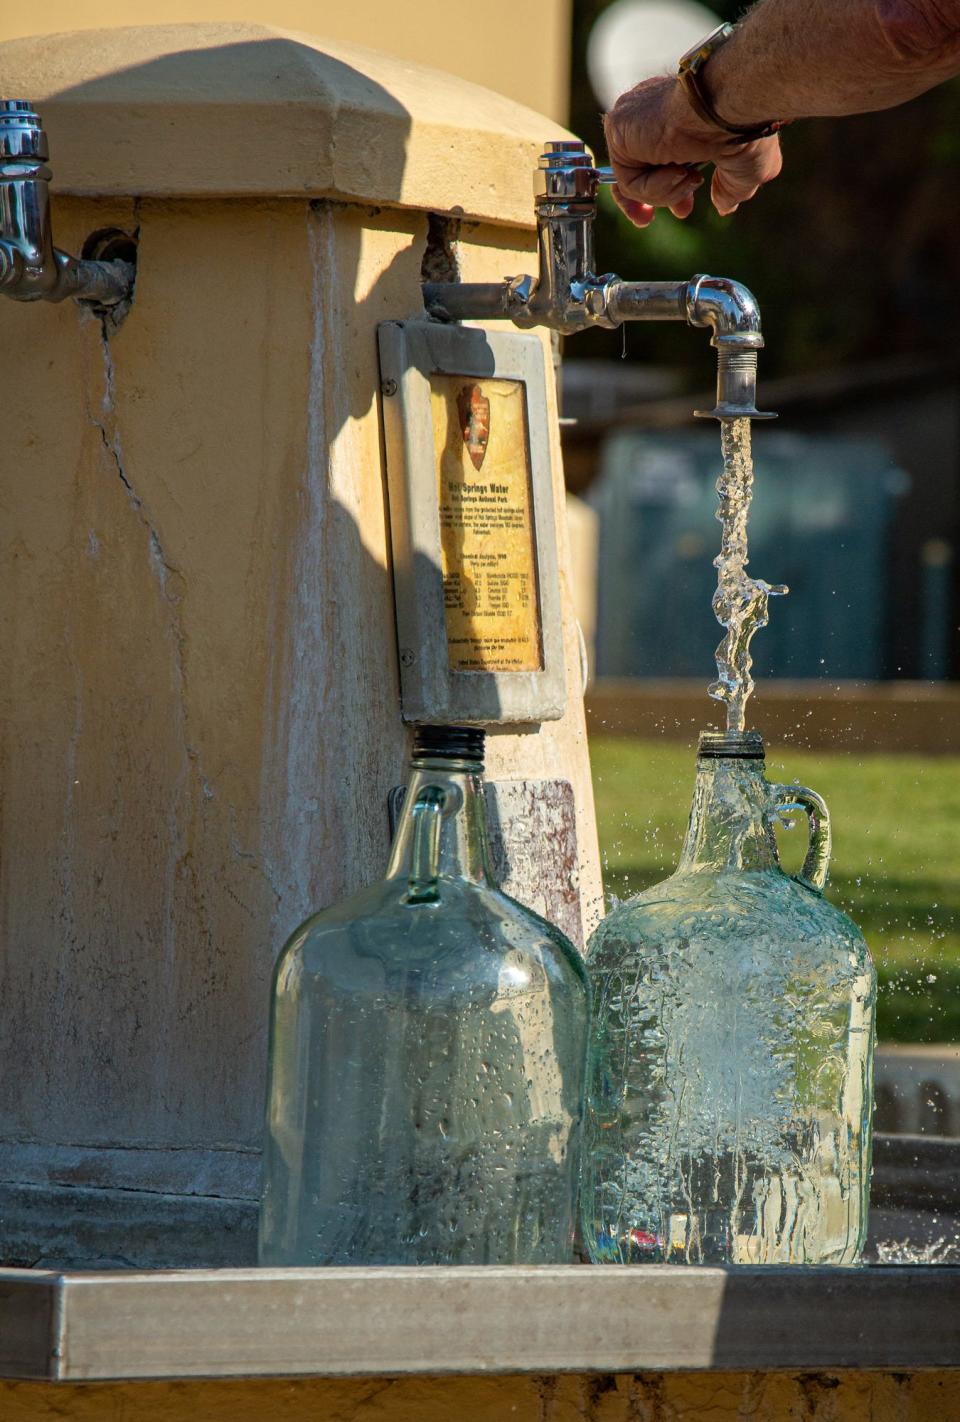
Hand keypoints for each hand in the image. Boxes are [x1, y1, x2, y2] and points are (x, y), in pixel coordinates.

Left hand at [603, 75, 782, 226]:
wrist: (729, 104)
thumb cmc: (742, 127)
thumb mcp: (746, 165)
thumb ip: (733, 185)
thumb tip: (726, 205)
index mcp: (676, 115)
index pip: (657, 156)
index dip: (668, 188)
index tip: (683, 210)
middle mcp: (650, 114)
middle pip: (637, 171)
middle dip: (659, 200)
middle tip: (682, 212)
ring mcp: (631, 121)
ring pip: (635, 183)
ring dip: (668, 193)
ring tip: (691, 178)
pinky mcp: (618, 129)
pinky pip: (628, 182)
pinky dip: (655, 188)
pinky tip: (678, 171)